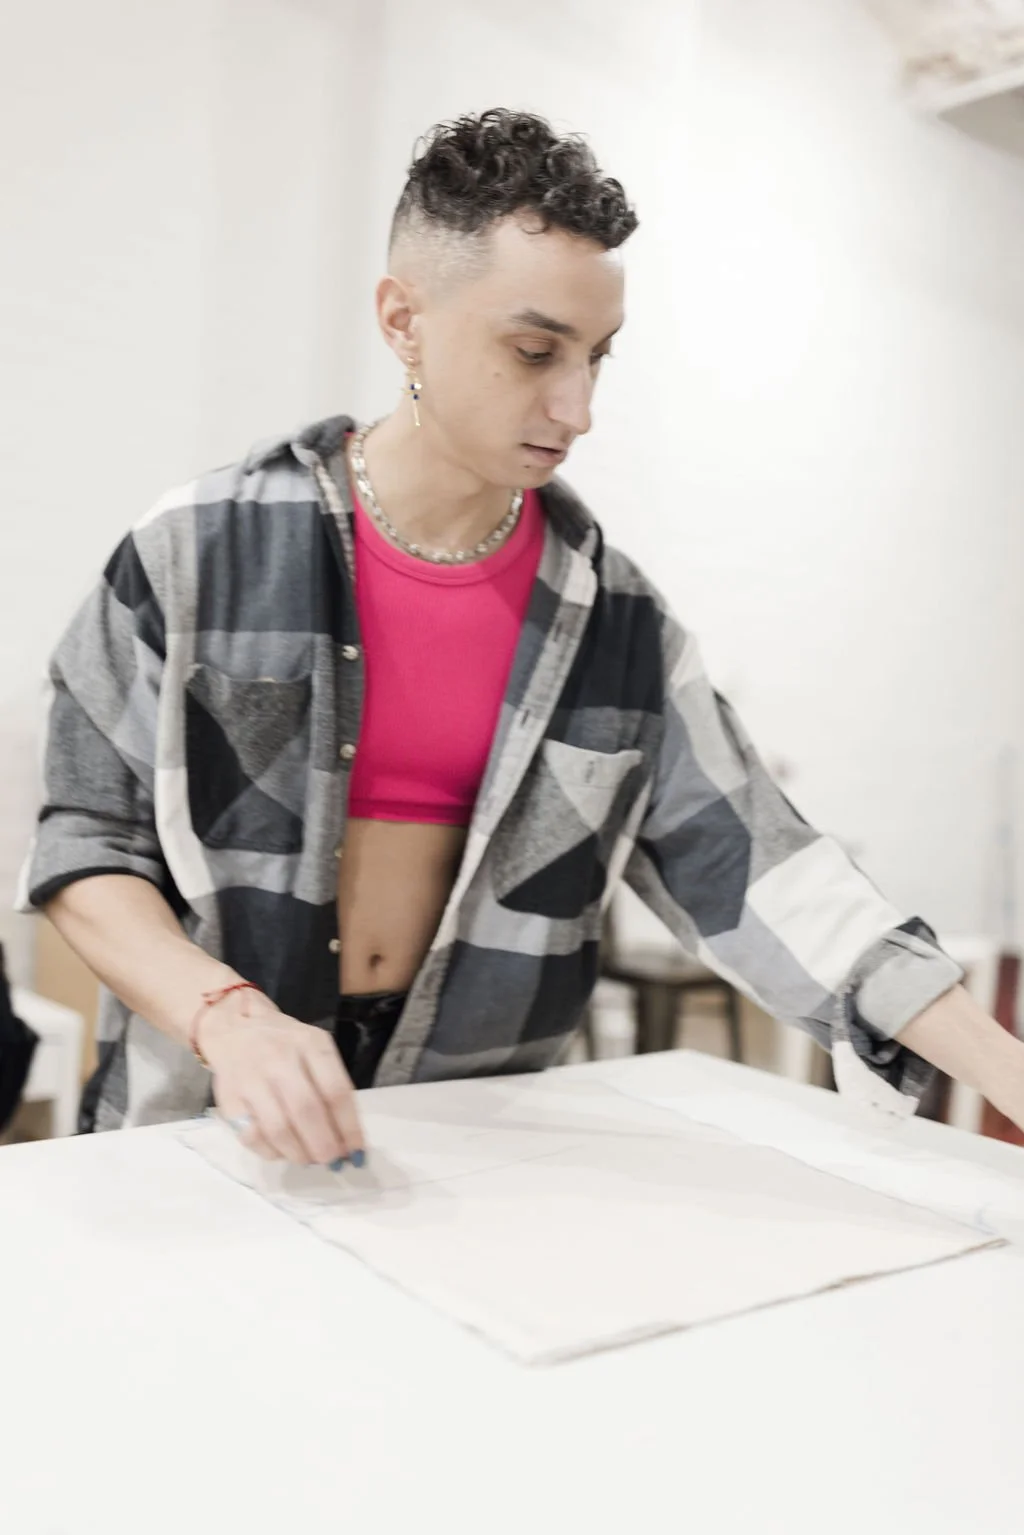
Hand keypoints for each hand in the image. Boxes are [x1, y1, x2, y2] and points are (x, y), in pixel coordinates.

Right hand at [201, 994, 364, 1165]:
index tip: (357, 1153)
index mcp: (310, 1044)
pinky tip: (282, 1152)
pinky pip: (252, 1137)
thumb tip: (347, 1140)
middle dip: (325, 1146)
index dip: (349, 1128)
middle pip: (307, 1111)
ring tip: (310, 1159)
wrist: (235, 1029)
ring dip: (299, 1153)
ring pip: (278, 1129)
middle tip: (333, 1162)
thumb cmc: (285, 1045)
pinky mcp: (228, 1099)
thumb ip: (331, 1087)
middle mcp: (279, 1058)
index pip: (335, 1091)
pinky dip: (271, 1153)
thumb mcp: (315, 1050)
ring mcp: (250, 1079)